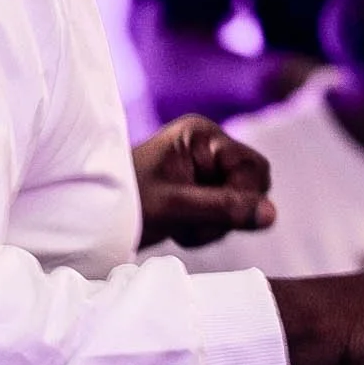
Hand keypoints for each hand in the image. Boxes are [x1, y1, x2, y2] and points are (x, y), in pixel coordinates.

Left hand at [134, 114, 277, 247]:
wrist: (90, 217)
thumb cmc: (124, 204)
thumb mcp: (174, 208)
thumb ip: (224, 209)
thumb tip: (272, 214)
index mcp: (201, 136)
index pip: (254, 168)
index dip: (243, 197)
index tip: (213, 218)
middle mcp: (206, 146)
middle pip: (252, 184)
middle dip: (227, 212)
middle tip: (192, 224)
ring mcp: (202, 167)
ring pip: (240, 203)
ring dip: (214, 224)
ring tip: (180, 226)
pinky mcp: (198, 188)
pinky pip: (225, 213)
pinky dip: (206, 228)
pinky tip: (180, 229)